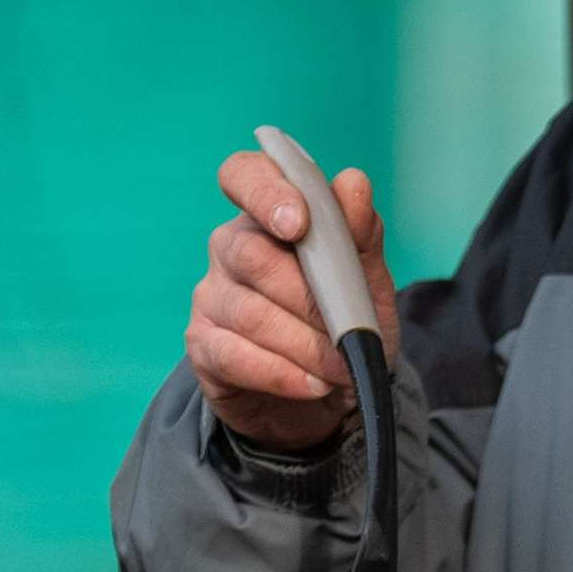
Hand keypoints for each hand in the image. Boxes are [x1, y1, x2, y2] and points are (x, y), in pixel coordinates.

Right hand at [186, 147, 401, 449]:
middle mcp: (231, 248)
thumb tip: (352, 184)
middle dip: (307, 298)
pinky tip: (313, 384)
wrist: (331, 396)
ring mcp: (212, 297)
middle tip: (347, 331)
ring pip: (250, 312)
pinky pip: (236, 356)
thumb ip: (361, 234)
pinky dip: (283, 374)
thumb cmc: (345, 325)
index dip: (266, 192)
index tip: (298, 224)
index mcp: (269, 215)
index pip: (244, 175)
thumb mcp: (368, 282)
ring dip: (305, 345)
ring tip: (341, 367)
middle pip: (252, 254)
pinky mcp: (204, 348)